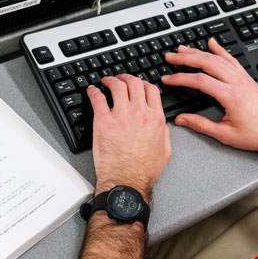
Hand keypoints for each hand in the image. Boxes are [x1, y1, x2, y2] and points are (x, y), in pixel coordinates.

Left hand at [87, 74, 171, 200]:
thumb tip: (161, 124)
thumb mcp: (165, 151)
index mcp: (155, 118)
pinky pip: (97, 98)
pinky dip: (93, 91)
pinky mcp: (103, 121)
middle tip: (119, 78)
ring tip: (105, 81)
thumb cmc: (143, 171)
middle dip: (126, 77)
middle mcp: (139, 113)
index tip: (137, 84)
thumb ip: (164, 133)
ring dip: (110, 80)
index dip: (143, 83)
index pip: (151, 90)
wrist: (127, 181)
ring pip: (117, 86)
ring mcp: (121, 115)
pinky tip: (92, 91)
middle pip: (134, 83)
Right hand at [162, 39, 257, 155]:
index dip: (180, 78)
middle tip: (170, 57)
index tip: (167, 79)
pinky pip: (231, 58)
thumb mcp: (225, 135)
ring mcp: (243, 78)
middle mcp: (237, 82)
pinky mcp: (246, 78)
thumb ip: (200, 125)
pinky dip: (220, 49)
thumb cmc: (257, 134)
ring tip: (182, 49)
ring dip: (198, 52)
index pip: (200, 81)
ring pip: (218, 58)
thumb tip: (181, 120)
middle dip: (186, 58)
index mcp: (231, 96)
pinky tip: (212, 43)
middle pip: (207, 63)